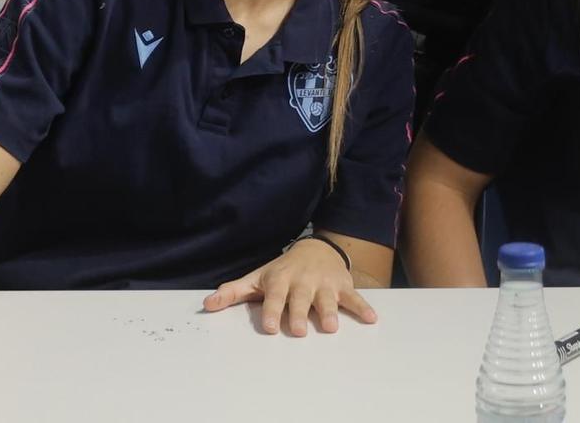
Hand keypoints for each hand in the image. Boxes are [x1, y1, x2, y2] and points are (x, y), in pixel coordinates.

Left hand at [203, 239, 377, 335]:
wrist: (316, 248)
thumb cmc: (282, 270)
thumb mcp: (258, 277)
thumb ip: (234, 293)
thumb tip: (207, 305)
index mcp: (281, 279)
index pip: (275, 295)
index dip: (272, 310)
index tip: (269, 327)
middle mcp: (303, 280)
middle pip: (301, 298)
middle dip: (300, 313)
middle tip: (299, 331)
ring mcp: (325, 283)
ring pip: (327, 299)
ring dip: (329, 312)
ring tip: (330, 327)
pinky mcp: (343, 286)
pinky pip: (354, 297)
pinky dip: (363, 307)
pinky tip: (372, 318)